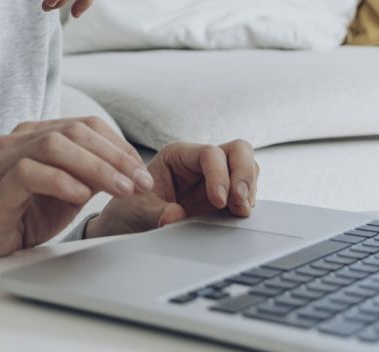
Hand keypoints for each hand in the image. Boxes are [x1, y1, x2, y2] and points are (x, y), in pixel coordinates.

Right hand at [0, 117, 151, 259]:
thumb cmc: (23, 214)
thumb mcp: (68, 191)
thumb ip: (92, 174)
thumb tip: (131, 169)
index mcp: (36, 134)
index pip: (85, 125)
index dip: (119, 146)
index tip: (142, 172)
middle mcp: (17, 140)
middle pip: (74, 131)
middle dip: (114, 156)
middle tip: (139, 183)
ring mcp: (2, 161)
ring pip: (53, 146)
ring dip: (95, 167)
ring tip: (120, 189)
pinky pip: (28, 173)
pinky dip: (60, 181)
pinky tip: (81, 196)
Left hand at [86, 140, 258, 238]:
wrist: (129, 227)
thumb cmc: (129, 210)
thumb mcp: (137, 212)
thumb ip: (155, 214)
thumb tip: (175, 216)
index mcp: (178, 156)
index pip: (210, 153)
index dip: (220, 174)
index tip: (218, 201)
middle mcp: (200, 163)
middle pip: (238, 151)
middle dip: (244, 174)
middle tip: (240, 203)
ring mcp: (215, 179)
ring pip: (248, 168)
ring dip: (249, 189)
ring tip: (240, 212)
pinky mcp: (223, 198)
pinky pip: (246, 192)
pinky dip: (247, 202)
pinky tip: (238, 216)